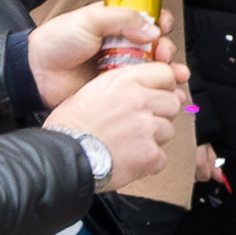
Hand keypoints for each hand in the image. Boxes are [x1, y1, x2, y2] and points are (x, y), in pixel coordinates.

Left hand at [23, 0, 161, 104]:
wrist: (37, 74)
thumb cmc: (55, 42)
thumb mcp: (88, 19)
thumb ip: (122, 18)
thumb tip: (151, 29)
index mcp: (117, 24)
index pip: (148, 20)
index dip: (160, 23)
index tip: (162, 28)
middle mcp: (123, 45)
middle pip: (157, 46)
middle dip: (167, 50)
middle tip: (162, 55)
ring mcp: (122, 68)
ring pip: (155, 70)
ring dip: (170, 72)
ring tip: (173, 75)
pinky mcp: (118, 90)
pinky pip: (143, 90)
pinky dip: (159, 91)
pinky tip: (168, 92)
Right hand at [47, 57, 189, 185]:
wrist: (63, 156)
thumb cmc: (69, 126)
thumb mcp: (90, 91)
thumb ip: (120, 86)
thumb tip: (140, 88)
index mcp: (124, 82)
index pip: (165, 73)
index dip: (162, 85)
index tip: (157, 93)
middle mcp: (139, 101)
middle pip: (172, 103)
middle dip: (161, 113)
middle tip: (141, 122)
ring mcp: (147, 128)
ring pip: (168, 130)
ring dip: (154, 137)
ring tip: (130, 143)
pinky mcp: (150, 154)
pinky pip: (162, 157)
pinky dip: (150, 161)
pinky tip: (130, 159)